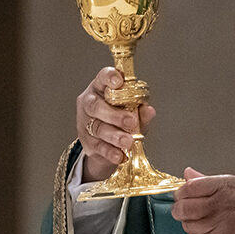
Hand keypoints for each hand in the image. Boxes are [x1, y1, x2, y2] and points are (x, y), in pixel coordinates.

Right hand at [76, 67, 155, 181]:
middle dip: (114, 114)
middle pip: (96, 106)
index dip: (109, 77)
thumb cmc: (122, 121)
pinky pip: (97, 147)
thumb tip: (149, 111)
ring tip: (128, 142)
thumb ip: (141, 112)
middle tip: (131, 121)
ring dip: (114, 136)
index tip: (119, 82)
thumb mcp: (134, 114)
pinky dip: (110, 152)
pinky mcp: (87, 142)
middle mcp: (89, 103)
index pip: (102, 77)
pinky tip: (120, 156)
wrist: (109, 146)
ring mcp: (85, 123)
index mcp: (101, 88)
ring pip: (97, 128)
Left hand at [172, 167, 234, 233]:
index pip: (189, 188)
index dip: (181, 193)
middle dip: (179, 209)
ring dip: (189, 223)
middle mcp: (220, 203)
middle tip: (183, 210)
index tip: (183, 196)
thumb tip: (187, 174)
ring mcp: (219, 224)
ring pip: (187, 225)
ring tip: (199, 221)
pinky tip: (206, 231)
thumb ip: (208, 181)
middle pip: (183, 208)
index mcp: (225, 185)